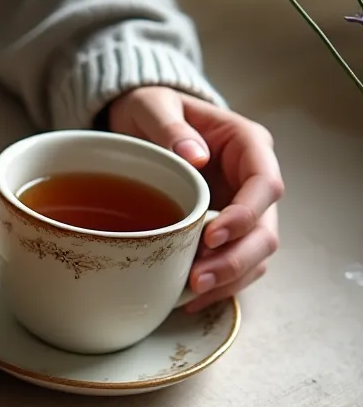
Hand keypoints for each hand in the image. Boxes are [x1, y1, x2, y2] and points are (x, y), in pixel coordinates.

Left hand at [107, 86, 283, 310]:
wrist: (141, 124)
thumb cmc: (151, 110)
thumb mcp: (152, 106)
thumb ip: (169, 126)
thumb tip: (194, 156)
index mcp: (247, 145)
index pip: (265, 184)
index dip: (245, 214)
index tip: (213, 235)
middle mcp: (252, 180)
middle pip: (266, 228)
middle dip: (237, 259)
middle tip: (199, 279)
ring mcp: (241, 208)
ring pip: (255, 253)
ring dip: (230, 278)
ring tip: (193, 294)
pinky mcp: (224, 230)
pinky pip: (233, 263)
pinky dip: (218, 284)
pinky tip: (189, 299)